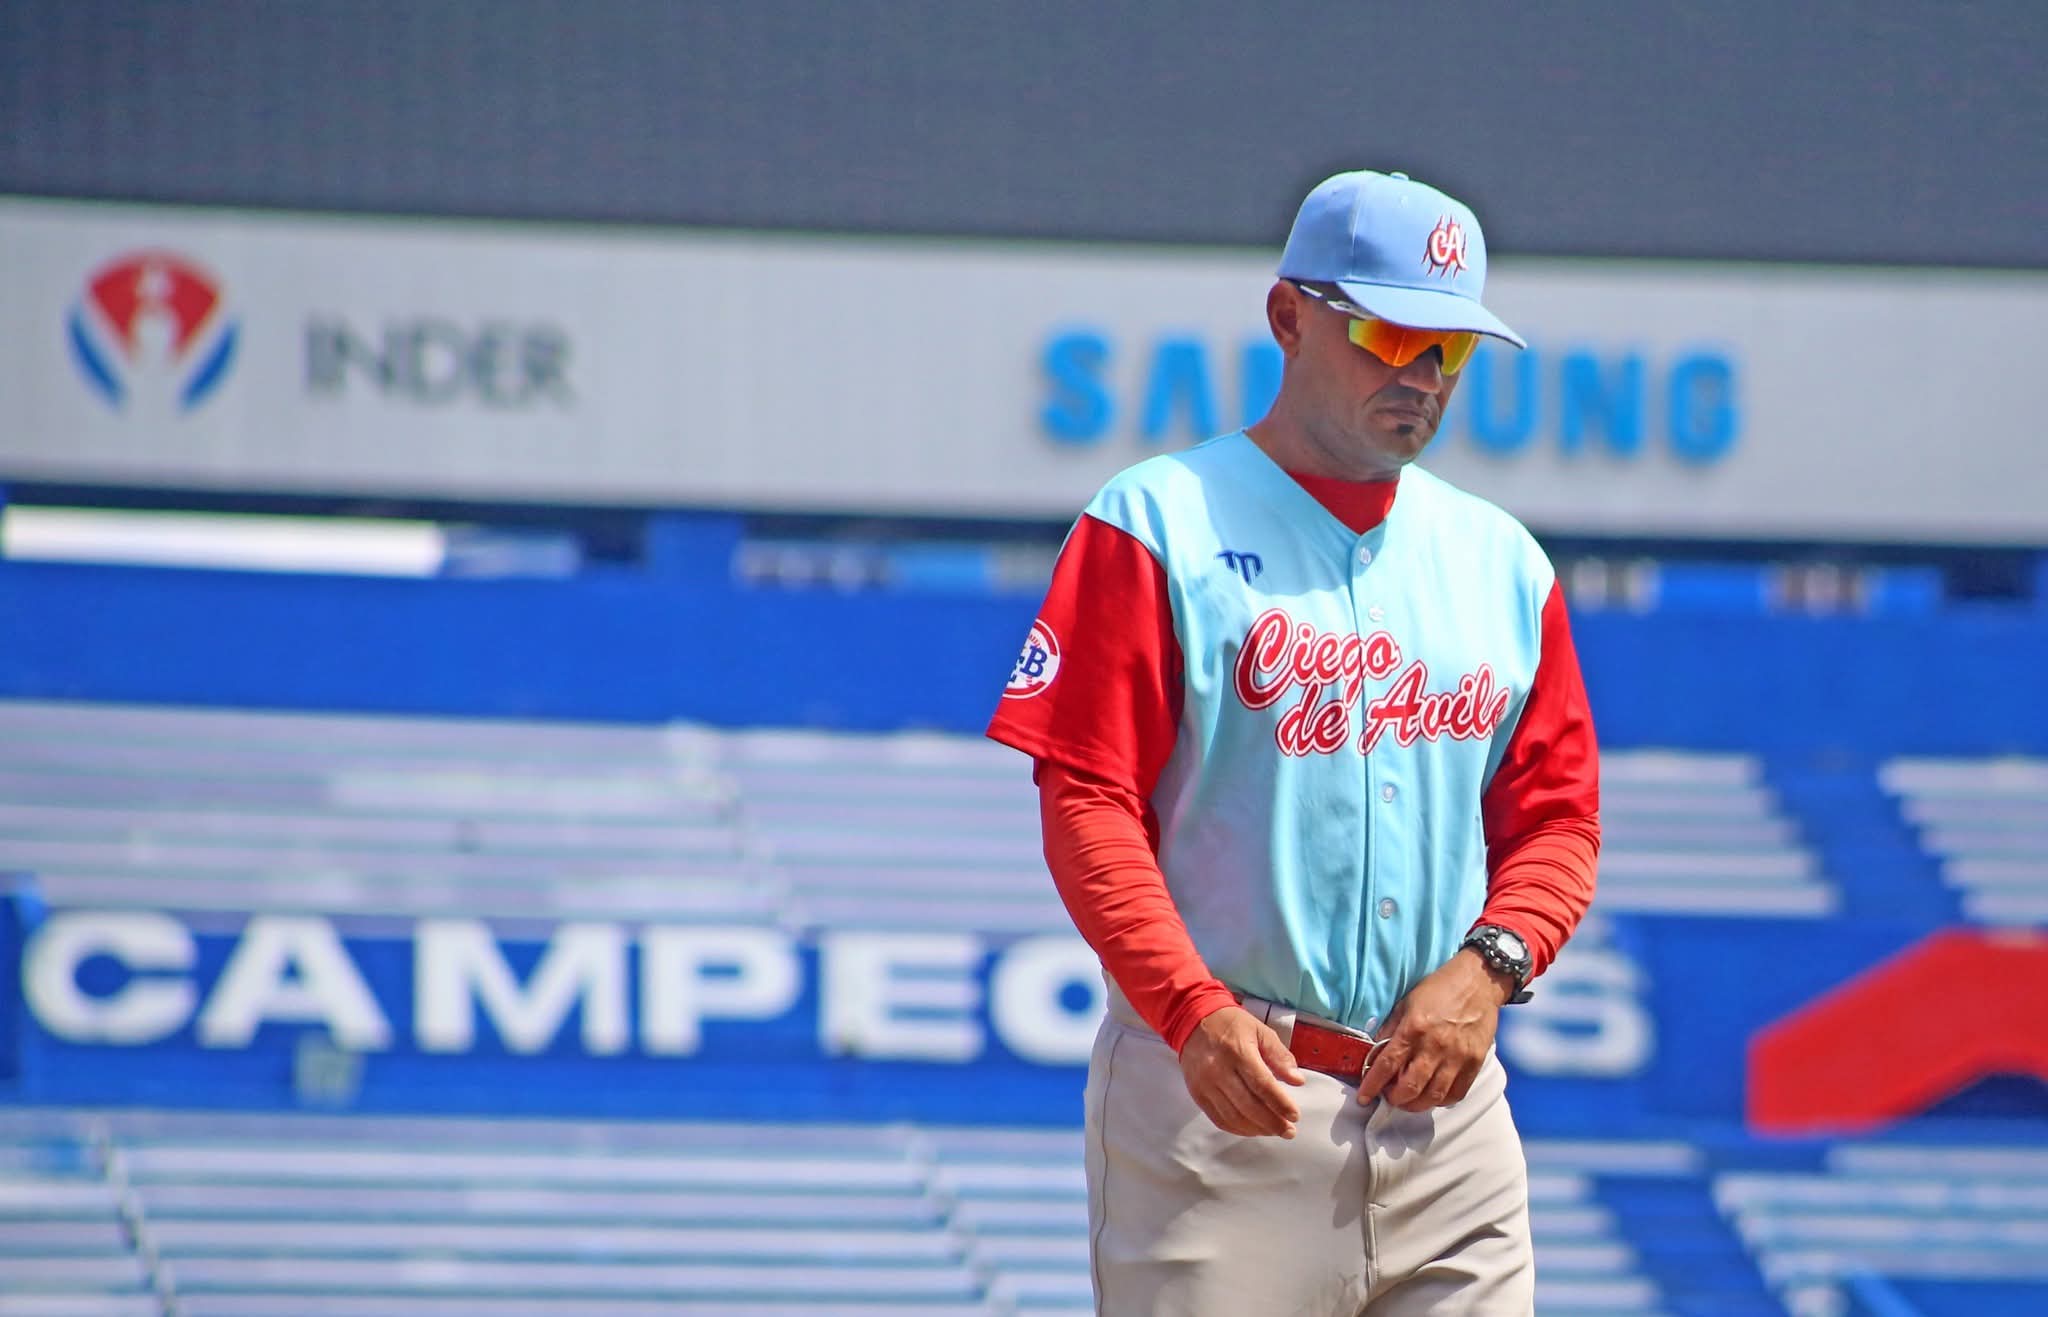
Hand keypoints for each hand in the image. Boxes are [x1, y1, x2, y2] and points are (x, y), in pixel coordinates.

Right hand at [1177, 1005, 1306, 1138]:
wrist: (1193, 1020)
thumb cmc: (1231, 1024)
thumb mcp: (1260, 1031)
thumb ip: (1280, 1056)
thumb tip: (1297, 1081)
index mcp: (1238, 1051)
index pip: (1262, 1085)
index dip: (1280, 1104)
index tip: (1295, 1115)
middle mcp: (1219, 1070)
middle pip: (1249, 1106)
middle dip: (1273, 1123)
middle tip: (1289, 1131)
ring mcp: (1205, 1084)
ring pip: (1234, 1117)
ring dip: (1257, 1129)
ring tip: (1274, 1130)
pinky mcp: (1197, 1094)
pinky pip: (1219, 1119)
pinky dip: (1238, 1128)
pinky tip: (1253, 1128)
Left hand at [1355, 949, 1514, 1112]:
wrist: (1479, 981)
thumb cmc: (1440, 989)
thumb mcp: (1406, 1003)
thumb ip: (1390, 1030)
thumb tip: (1375, 1055)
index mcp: (1414, 1028)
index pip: (1387, 1064)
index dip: (1372, 1085)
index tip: (1363, 1097)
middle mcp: (1435, 1046)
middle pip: (1410, 1087)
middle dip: (1394, 1099)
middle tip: (1388, 1096)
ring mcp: (1457, 1057)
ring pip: (1433, 1096)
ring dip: (1415, 1105)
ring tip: (1407, 1100)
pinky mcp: (1475, 1063)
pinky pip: (1456, 1093)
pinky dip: (1441, 1100)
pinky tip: (1431, 1095)